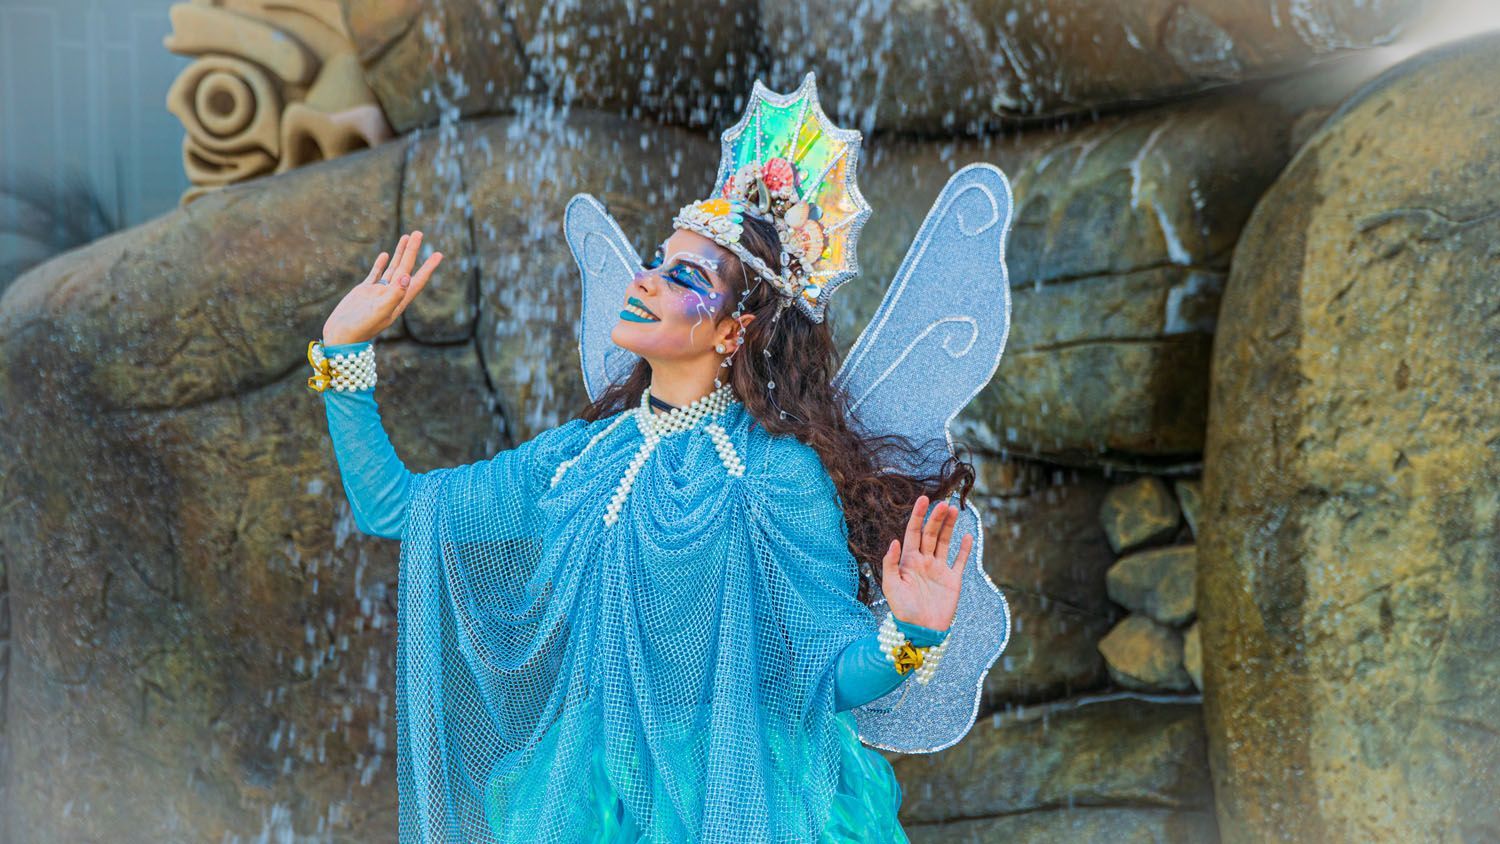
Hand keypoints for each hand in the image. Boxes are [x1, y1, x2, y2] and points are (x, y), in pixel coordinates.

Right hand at [322, 230, 442, 344]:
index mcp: (398, 302)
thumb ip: (394, 295)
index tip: (439, 254)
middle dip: (413, 251)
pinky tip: (386, 254)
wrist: (340, 337)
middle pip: (405, 269)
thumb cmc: (359, 328)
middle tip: (419, 232)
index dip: (428, 267)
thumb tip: (407, 277)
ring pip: (392, 269)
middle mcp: (391, 296)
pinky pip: (376, 274)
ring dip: (400, 254)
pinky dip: (381, 264)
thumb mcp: (379, 311)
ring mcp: (377, 293)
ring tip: (407, 236)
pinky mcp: (364, 292)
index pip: (417, 280)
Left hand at [881, 495, 971, 631]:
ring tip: (953, 510)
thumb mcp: (890, 585)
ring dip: (949, 527)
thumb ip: (890, 563)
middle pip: (930, 534)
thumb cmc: (902, 610)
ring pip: (945, 542)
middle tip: (943, 504)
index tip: (924, 499)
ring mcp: (939, 570)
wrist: (920, 631)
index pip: (913, 532)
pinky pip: (959, 561)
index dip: (917, 515)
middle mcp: (923, 561)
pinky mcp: (952, 580)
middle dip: (936, 518)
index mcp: (907, 560)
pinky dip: (964, 549)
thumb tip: (894, 540)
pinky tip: (968, 535)